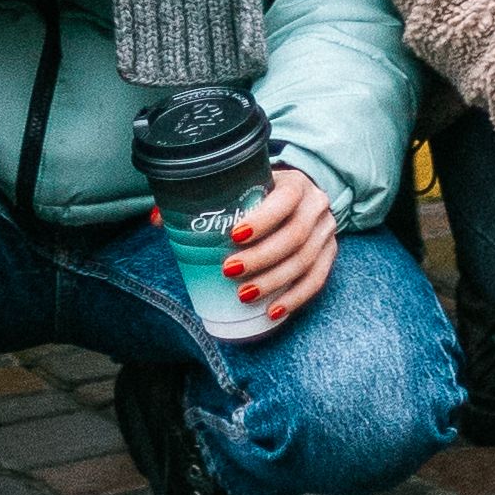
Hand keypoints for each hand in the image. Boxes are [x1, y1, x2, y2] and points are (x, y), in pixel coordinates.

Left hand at [221, 162, 339, 322]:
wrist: (302, 194)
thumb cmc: (265, 192)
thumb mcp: (248, 183)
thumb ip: (216, 198)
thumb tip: (164, 220)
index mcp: (296, 183)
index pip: (285, 200)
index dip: (262, 220)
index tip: (234, 236)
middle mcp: (317, 205)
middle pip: (295, 236)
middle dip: (261, 257)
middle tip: (230, 270)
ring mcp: (327, 231)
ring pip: (305, 262)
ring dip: (273, 282)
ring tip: (244, 295)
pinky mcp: (330, 253)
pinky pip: (316, 280)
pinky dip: (294, 298)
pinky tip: (273, 311)